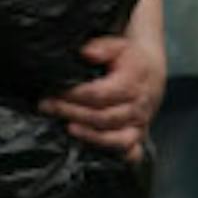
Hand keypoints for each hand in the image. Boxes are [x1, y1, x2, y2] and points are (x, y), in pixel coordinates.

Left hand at [38, 36, 165, 162]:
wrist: (150, 69)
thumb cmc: (128, 56)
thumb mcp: (116, 44)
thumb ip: (101, 47)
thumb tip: (86, 53)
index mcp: (131, 83)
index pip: (100, 94)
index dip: (75, 95)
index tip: (54, 91)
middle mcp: (138, 106)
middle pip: (104, 117)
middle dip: (72, 113)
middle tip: (47, 106)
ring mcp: (140, 123)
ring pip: (118, 138)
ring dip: (90, 135)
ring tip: (66, 127)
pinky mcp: (139, 134)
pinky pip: (132, 152)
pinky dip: (115, 153)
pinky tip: (94, 147)